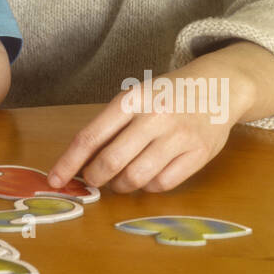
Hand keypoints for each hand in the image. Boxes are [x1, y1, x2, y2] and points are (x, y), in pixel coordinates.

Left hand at [47, 65, 247, 192]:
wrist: (219, 86)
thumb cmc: (168, 94)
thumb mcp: (137, 97)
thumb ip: (112, 125)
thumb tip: (81, 162)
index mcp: (132, 99)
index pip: (91, 136)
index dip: (69, 162)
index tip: (54, 179)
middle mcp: (154, 116)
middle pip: (111, 162)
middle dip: (95, 177)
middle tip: (93, 179)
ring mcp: (178, 136)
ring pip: (136, 178)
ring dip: (121, 186)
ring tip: (120, 180)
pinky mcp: (199, 154)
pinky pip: (163, 184)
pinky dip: (149, 187)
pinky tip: (147, 176)